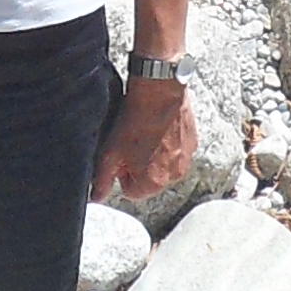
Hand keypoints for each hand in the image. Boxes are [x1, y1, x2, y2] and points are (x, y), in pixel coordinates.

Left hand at [94, 75, 195, 207]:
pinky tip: (159, 127)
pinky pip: (177, 151)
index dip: (123, 173)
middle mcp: (174, 176)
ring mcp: (186, 159)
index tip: (122, 154)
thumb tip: (97, 198)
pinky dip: (169, 143)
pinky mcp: (193, 143)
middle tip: (133, 143)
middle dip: (141, 166)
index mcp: (154, 183)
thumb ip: (103, 180)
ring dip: (155, 155)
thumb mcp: (110, 153)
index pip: (132, 191)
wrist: (159, 92)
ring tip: (146, 134)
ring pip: (164, 165)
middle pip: (150, 179)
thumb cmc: (133, 123)